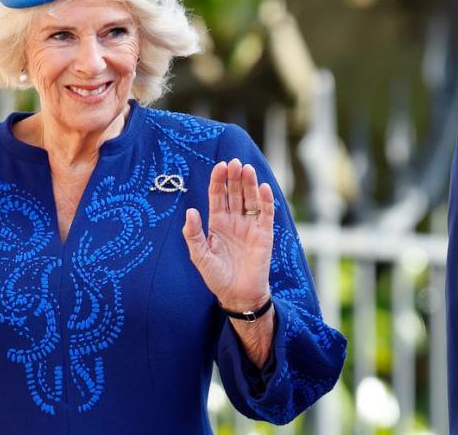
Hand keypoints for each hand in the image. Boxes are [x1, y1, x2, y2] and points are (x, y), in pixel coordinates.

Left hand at [182, 159, 275, 311]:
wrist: (238, 295)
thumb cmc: (217, 277)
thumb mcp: (199, 256)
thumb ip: (193, 234)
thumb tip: (190, 211)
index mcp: (217, 223)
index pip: (218, 196)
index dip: (218, 181)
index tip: (219, 166)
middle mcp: (234, 220)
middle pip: (235, 193)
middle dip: (234, 177)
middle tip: (235, 162)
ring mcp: (250, 225)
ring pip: (250, 199)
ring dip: (249, 184)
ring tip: (247, 169)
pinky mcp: (264, 233)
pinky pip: (266, 213)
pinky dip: (266, 200)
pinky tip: (263, 188)